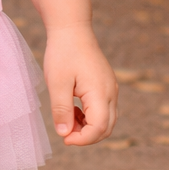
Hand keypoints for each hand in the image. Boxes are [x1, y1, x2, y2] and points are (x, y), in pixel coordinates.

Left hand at [41, 25, 116, 146]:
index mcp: (100, 92)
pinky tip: (73, 111)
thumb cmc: (63, 53)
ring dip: (88, 127)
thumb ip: (61, 110)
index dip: (83, 140)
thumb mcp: (57, 83)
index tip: (64, 139)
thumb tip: (64, 134)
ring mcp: (111, 89)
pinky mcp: (106, 86)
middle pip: (107, 128)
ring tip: (67, 119)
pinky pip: (104, 110)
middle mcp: (111, 92)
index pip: (99, 128)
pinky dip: (90, 117)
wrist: (72, 29)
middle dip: (86, 137)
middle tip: (64, 132)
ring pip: (107, 120)